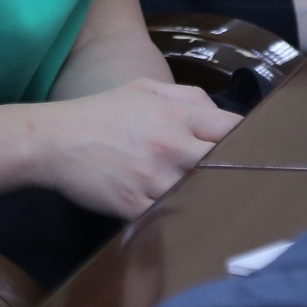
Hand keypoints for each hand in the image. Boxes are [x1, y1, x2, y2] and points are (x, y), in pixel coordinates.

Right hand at [33, 78, 240, 217]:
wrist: (55, 140)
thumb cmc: (102, 112)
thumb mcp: (145, 89)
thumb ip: (188, 97)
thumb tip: (220, 115)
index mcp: (177, 115)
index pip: (233, 128)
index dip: (248, 139)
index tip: (251, 148)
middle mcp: (171, 146)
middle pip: (225, 163)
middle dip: (233, 170)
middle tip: (237, 179)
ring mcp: (154, 179)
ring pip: (202, 194)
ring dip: (207, 197)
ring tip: (213, 201)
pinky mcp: (136, 206)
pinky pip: (170, 218)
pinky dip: (177, 218)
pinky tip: (180, 216)